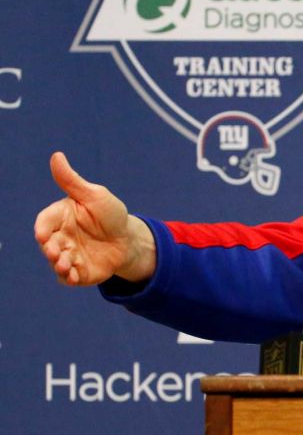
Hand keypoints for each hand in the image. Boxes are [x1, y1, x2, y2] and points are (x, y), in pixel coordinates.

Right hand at [34, 152, 155, 284]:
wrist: (129, 240)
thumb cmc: (110, 214)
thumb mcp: (94, 195)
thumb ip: (72, 181)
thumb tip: (57, 156)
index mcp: (60, 216)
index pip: (45, 221)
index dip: (42, 228)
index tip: (42, 234)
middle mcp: (60, 237)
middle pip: (47, 244)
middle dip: (49, 249)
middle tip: (54, 252)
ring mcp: (68, 255)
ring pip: (56, 262)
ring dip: (58, 264)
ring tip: (65, 265)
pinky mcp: (78, 271)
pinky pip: (69, 277)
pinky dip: (69, 278)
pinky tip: (73, 277)